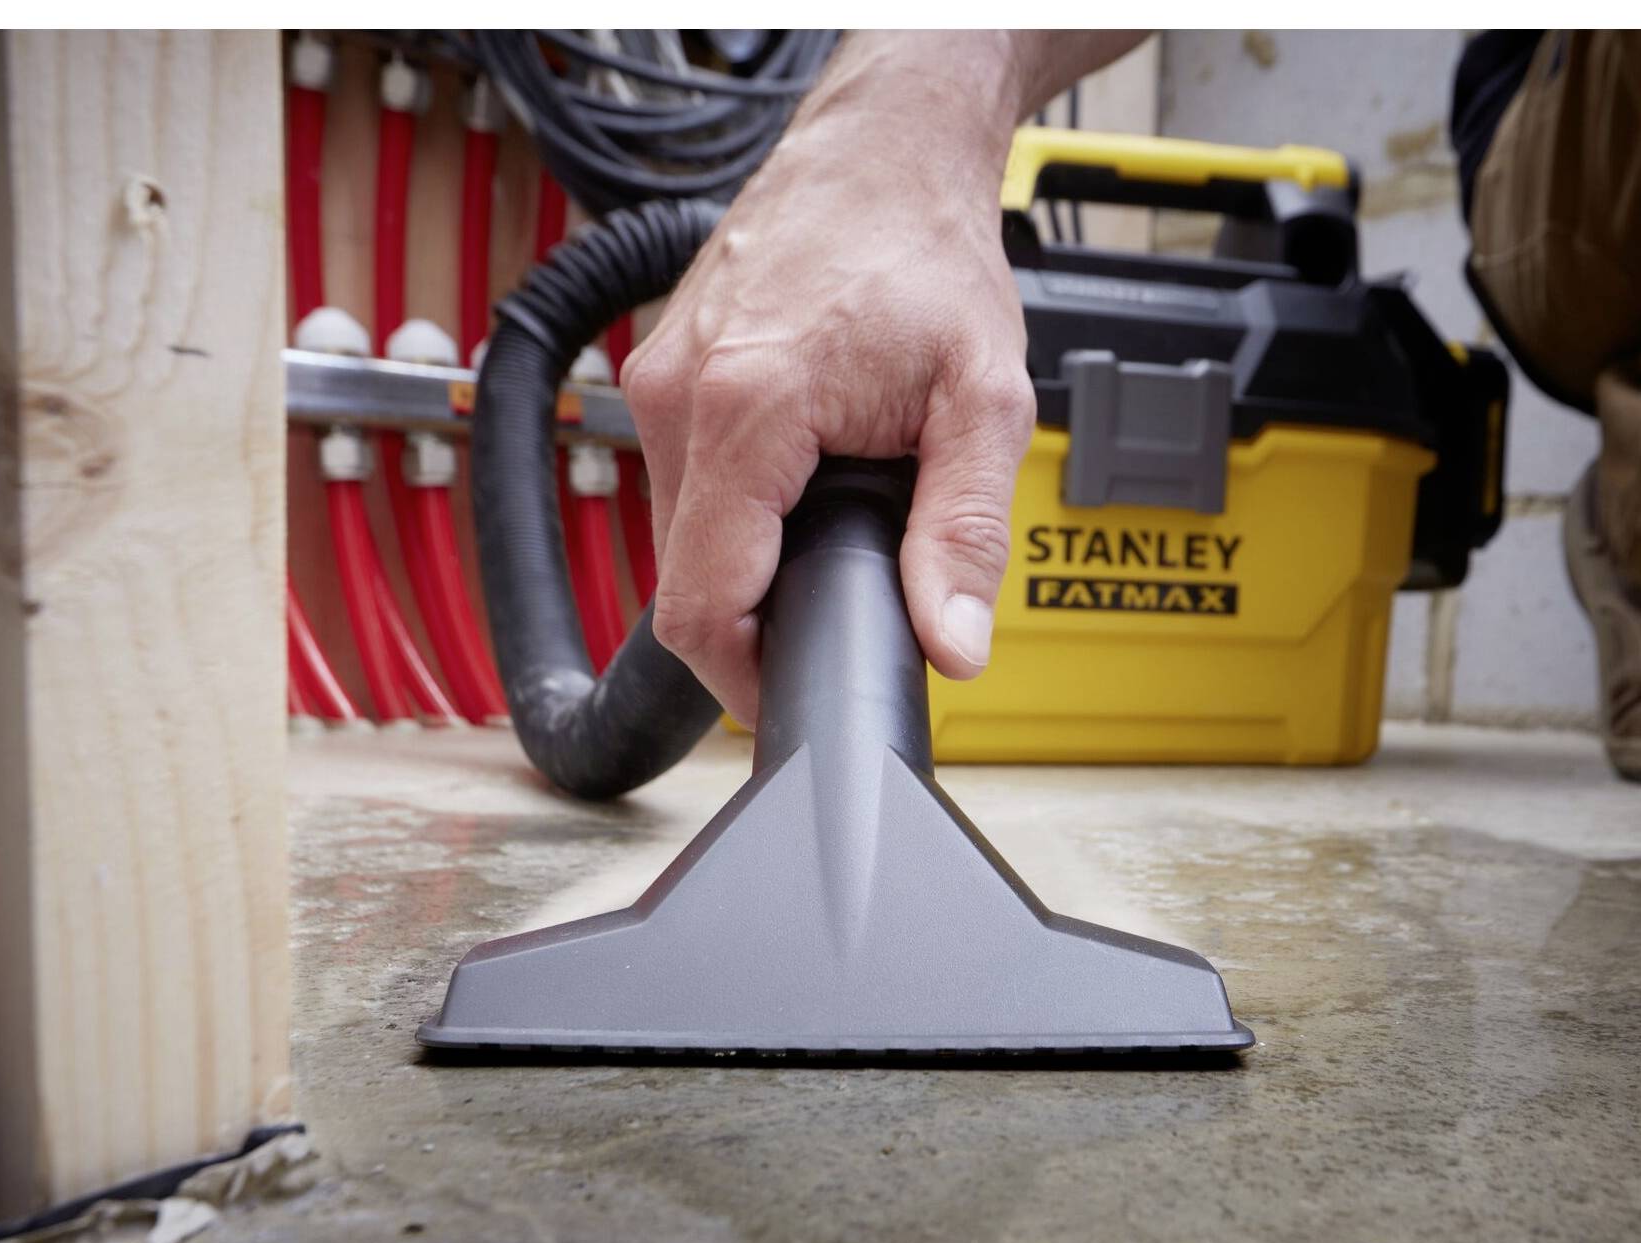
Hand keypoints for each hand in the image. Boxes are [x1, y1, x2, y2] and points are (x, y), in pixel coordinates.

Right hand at [623, 34, 1043, 725]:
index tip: (797, 695)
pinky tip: (799, 481)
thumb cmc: (927, 253)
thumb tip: (950, 645)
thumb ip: (965, 533)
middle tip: (842, 608)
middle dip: (756, 619)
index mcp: (745, 409)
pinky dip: (735, 507)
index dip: (746, 678)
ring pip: (680, 534)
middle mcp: (676, 396)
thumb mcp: (985, 402)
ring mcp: (655, 381)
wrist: (884, 150)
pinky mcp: (658, 372)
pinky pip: (682, 482)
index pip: (700, 606)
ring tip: (829, 529)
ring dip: (746, 560)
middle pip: (685, 580)